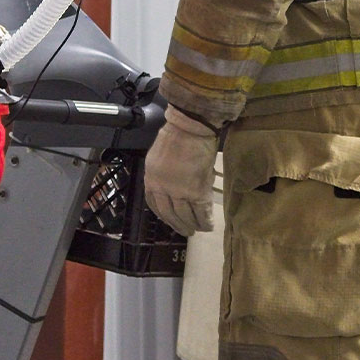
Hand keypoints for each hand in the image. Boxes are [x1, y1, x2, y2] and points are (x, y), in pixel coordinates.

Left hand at [144, 106, 218, 235]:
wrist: (190, 127)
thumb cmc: (177, 134)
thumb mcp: (158, 154)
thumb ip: (161, 171)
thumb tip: (170, 181)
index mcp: (151, 178)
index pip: (154, 203)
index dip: (163, 215)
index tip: (169, 220)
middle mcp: (163, 189)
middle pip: (169, 214)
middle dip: (177, 225)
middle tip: (185, 231)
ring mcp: (179, 192)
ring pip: (184, 215)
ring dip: (191, 225)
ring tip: (197, 230)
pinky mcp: (196, 192)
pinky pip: (201, 211)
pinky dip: (205, 220)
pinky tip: (208, 226)